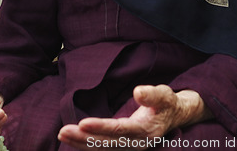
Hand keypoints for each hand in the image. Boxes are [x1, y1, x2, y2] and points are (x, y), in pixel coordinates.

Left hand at [58, 84, 212, 149]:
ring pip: (102, 149)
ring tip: (62, 134)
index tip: (82, 123)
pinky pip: (103, 149)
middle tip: (62, 131)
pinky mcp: (123, 146)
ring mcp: (129, 148)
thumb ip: (151, 94)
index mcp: (145, 131)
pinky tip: (73, 140)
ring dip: (81, 143)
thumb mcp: (163, 94)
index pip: (119, 131)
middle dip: (83, 139)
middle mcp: (136, 144)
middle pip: (106, 144)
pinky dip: (87, 146)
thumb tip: (138, 91)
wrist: (174, 116)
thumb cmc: (167, 102)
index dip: (100, 128)